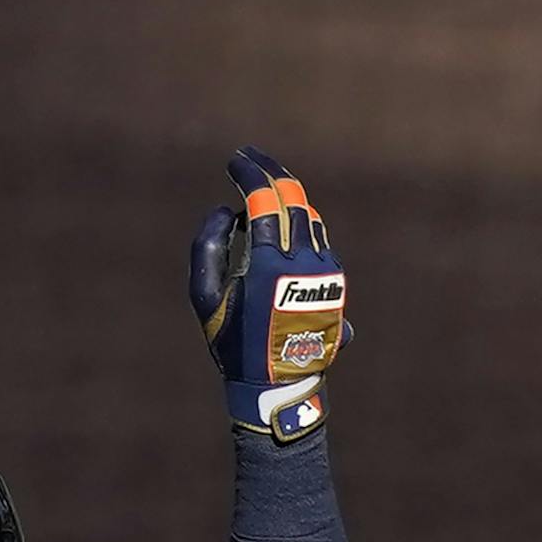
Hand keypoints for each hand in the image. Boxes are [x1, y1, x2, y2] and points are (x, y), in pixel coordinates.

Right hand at [188, 146, 350, 442]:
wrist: (279, 384)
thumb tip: (227, 210)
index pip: (265, 199)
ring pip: (309, 215)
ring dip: (286, 194)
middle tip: (250, 157)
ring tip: (265, 183)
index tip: (235, 160)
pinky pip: (318, 236)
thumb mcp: (205, 298)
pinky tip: (285, 218)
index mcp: (269, 263)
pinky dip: (299, 219)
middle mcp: (304, 260)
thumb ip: (207, 247)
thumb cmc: (233, 342)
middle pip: (293, 197)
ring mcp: (325, 269)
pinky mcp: (335, 280)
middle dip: (270, 171)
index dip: (250, 173)